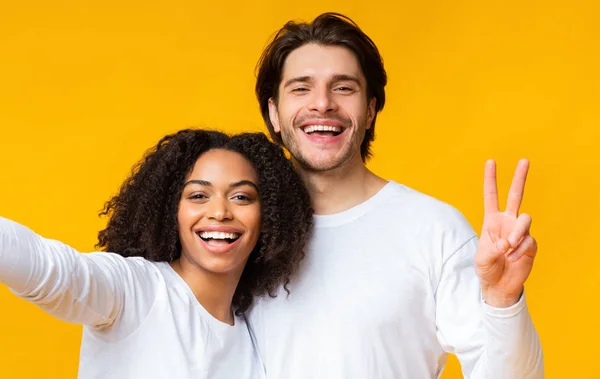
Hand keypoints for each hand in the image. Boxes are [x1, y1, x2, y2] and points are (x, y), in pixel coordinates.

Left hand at [475, 159, 537, 307]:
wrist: (499, 285)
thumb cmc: (487, 268)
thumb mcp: (482, 258)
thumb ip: (493, 248)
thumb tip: (509, 242)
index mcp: (491, 220)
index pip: (491, 196)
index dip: (490, 179)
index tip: (491, 161)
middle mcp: (508, 222)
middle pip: (516, 195)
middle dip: (519, 178)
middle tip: (524, 160)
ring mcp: (520, 231)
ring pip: (525, 219)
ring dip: (516, 233)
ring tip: (508, 247)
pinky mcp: (530, 243)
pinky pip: (528, 240)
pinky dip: (520, 250)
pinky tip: (514, 258)